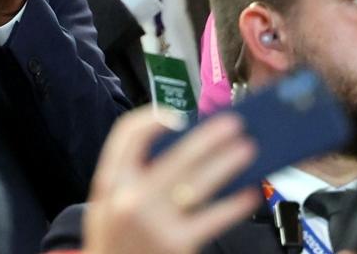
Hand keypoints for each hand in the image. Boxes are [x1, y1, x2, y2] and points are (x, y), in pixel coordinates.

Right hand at [84, 109, 259, 253]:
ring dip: (228, 161)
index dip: (153, 118)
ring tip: (247, 150)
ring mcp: (154, 222)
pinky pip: (214, 217)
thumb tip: (182, 147)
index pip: (127, 134)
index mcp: (109, 182)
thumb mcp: (108, 204)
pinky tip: (248, 193)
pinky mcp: (176, 245)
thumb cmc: (116, 240)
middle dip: (208, 136)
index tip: (177, 115)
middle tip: (231, 124)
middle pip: (175, 153)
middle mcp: (129, 198)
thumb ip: (133, 176)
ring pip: (199, 181)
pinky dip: (235, 203)